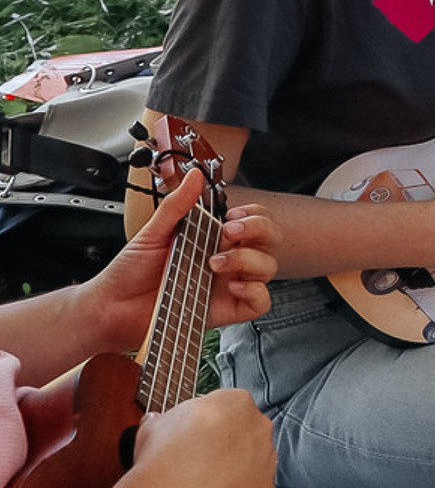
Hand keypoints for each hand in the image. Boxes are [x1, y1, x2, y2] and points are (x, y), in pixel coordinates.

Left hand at [82, 167, 278, 351]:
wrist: (111, 306)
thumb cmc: (129, 273)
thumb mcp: (153, 233)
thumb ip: (177, 205)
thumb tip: (193, 177)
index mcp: (212, 240)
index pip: (252, 221)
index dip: (252, 215)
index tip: (232, 215)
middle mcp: (226, 261)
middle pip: (270, 240)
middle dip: (257, 230)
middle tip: (229, 231)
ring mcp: (228, 285)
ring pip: (268, 268)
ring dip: (249, 259)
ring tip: (216, 262)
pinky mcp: (225, 310)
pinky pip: (260, 302)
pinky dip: (254, 291)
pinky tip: (232, 286)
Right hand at [132, 386, 275, 487]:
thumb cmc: (166, 455)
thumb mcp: (155, 425)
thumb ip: (163, 420)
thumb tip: (156, 421)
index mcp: (236, 401)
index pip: (226, 407)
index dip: (206, 422)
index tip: (193, 433)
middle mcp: (259, 425)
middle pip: (244, 431)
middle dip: (224, 443)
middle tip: (199, 456)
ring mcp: (266, 456)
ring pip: (252, 459)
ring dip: (235, 466)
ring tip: (204, 479)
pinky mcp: (265, 485)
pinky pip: (254, 487)